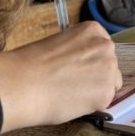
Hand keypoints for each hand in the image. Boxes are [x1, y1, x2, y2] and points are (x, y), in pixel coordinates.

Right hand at [0, 22, 122, 128]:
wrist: (24, 82)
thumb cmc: (33, 62)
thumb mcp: (59, 43)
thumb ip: (78, 50)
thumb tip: (82, 65)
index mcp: (93, 30)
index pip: (102, 48)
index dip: (89, 60)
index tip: (77, 67)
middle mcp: (106, 46)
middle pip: (110, 65)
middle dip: (96, 74)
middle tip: (74, 83)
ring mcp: (109, 69)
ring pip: (110, 84)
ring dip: (96, 89)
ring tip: (72, 94)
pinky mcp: (106, 93)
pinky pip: (104, 101)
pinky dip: (92, 105)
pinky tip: (73, 102)